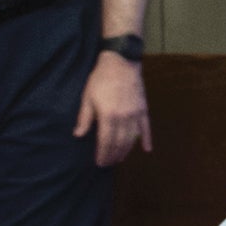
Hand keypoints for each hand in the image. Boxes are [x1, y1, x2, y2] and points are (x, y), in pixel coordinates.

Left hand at [74, 52, 150, 167]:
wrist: (121, 62)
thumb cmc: (101, 79)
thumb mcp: (87, 97)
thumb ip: (84, 118)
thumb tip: (78, 135)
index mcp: (108, 116)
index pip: (105, 142)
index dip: (103, 154)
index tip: (100, 162)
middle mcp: (123, 118)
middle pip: (119, 143)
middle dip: (113, 156)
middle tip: (108, 163)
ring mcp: (135, 115)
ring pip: (132, 139)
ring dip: (126, 151)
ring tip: (120, 158)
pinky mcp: (143, 109)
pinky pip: (146, 128)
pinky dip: (147, 140)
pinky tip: (147, 150)